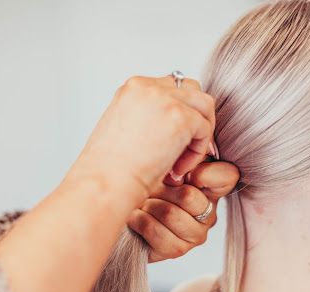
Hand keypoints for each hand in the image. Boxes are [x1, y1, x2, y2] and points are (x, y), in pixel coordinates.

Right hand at [63, 75, 216, 208]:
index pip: (170, 88)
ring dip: (200, 133)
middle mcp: (148, 87)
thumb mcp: (123, 130)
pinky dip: (197, 152)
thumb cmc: (108, 169)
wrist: (104, 184)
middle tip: (184, 150)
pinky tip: (178, 170)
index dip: (179, 113)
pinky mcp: (180, 117)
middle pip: (191, 90)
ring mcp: (165, 99)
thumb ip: (146, 119)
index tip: (173, 141)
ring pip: (204, 105)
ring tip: (182, 161)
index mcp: (132, 88)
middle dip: (194, 118)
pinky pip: (204, 129)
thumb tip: (168, 127)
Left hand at [128, 160, 239, 261]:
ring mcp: (195, 235)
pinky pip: (154, 230)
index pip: (228, 176)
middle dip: (162, 189)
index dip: (203, 172)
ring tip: (143, 203)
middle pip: (188, 195)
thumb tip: (179, 171)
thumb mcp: (165, 166)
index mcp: (212, 189)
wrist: (126, 214)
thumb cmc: (147, 186)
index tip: (181, 173)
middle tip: (152, 188)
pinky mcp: (176, 250)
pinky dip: (139, 220)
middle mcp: (209, 213)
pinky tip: (137, 217)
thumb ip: (180, 158)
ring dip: (148, 205)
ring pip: (169, 213)